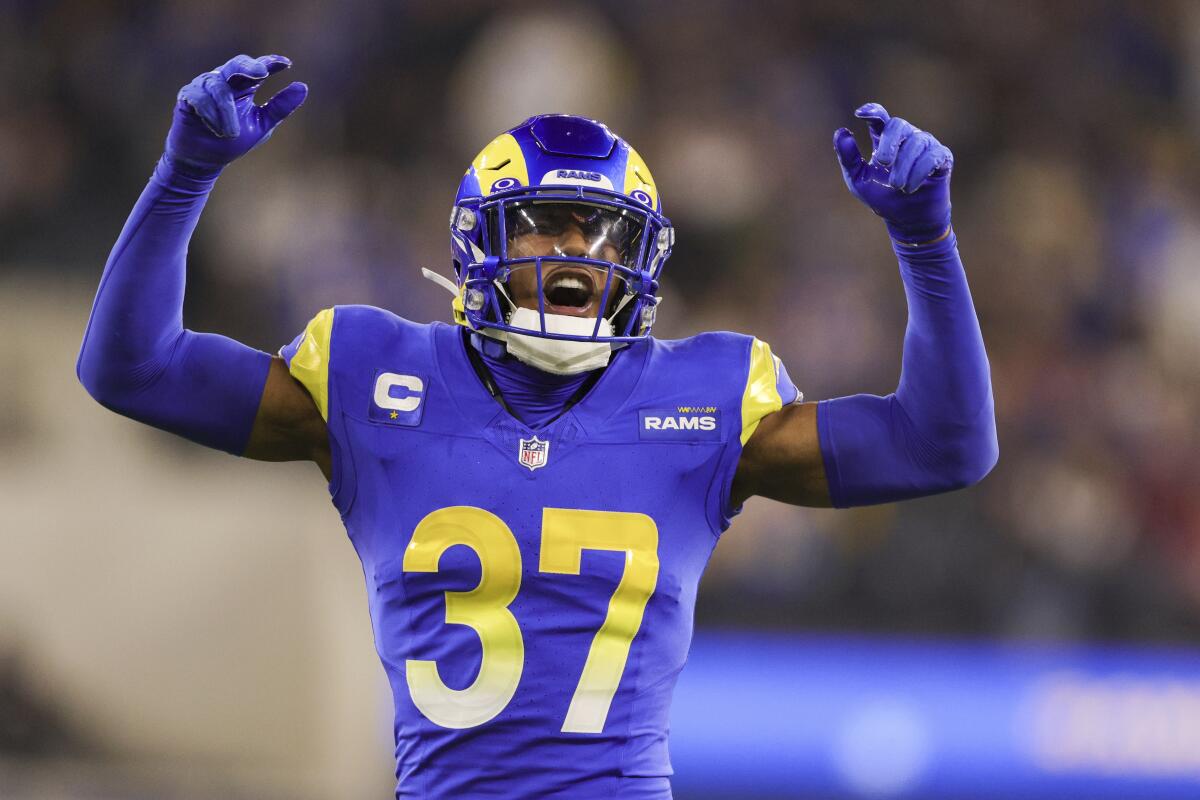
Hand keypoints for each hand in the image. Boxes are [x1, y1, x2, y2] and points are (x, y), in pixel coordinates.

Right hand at [164, 54, 307, 174]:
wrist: (205, 160)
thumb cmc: (233, 139)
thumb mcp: (262, 124)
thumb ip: (280, 107)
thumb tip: (302, 87)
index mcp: (244, 85)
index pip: (259, 68)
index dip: (271, 62)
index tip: (286, 64)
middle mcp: (225, 80)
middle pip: (237, 65)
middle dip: (248, 67)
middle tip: (261, 72)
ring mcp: (204, 86)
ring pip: (218, 88)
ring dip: (227, 112)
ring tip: (231, 133)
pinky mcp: (187, 97)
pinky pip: (199, 99)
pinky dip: (210, 115)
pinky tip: (215, 129)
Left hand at [833, 103, 952, 243]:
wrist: (907, 221)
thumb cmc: (883, 197)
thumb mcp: (859, 180)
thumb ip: (848, 158)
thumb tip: (841, 132)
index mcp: (885, 139)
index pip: (879, 118)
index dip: (872, 111)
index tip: (861, 113)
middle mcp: (906, 137)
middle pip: (898, 125)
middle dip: (889, 143)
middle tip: (882, 162)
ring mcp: (926, 146)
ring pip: (916, 142)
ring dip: (904, 166)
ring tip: (897, 186)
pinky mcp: (942, 158)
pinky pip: (933, 156)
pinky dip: (920, 171)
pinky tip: (910, 187)